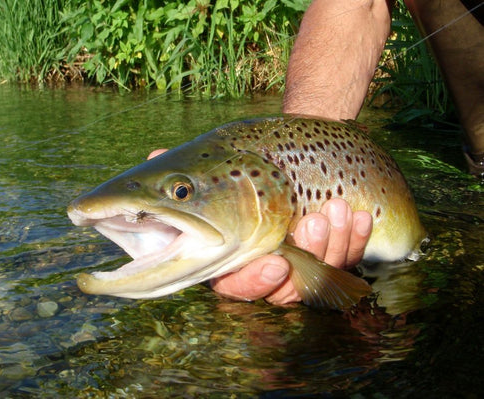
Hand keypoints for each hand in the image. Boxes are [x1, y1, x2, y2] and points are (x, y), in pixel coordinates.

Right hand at [147, 150, 372, 304]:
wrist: (284, 152)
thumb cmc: (241, 164)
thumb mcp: (211, 164)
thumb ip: (180, 170)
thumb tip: (152, 157)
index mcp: (228, 257)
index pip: (237, 285)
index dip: (255, 282)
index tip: (275, 263)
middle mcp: (264, 266)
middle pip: (284, 289)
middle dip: (305, 258)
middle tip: (315, 224)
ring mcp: (300, 260)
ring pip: (319, 273)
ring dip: (334, 244)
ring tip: (339, 209)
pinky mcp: (330, 250)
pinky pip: (346, 257)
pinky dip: (356, 238)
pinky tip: (360, 216)